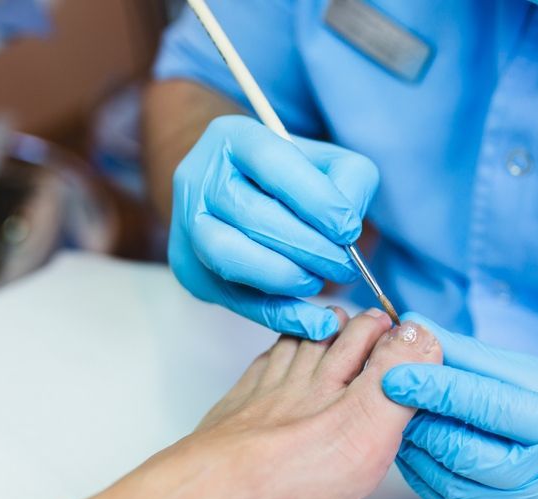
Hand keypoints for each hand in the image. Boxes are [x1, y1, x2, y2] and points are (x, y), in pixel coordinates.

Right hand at [169, 115, 379, 338]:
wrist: (239, 193)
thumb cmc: (293, 179)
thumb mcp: (329, 163)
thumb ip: (350, 182)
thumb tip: (347, 227)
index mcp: (233, 138)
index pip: (272, 162)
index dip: (315, 199)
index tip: (348, 230)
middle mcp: (199, 178)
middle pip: (250, 215)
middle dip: (308, 247)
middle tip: (345, 266)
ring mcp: (187, 226)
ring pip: (229, 256)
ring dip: (286, 277)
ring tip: (320, 280)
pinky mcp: (191, 270)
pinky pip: (234, 300)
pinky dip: (280, 315)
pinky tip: (316, 322)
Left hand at [382, 314, 537, 498]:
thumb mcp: (532, 373)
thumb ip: (471, 356)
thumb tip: (415, 327)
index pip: (490, 407)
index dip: (437, 389)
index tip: (394, 374)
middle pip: (465, 452)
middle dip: (420, 422)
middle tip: (392, 400)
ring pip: (450, 485)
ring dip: (416, 451)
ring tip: (402, 422)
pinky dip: (426, 478)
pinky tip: (419, 453)